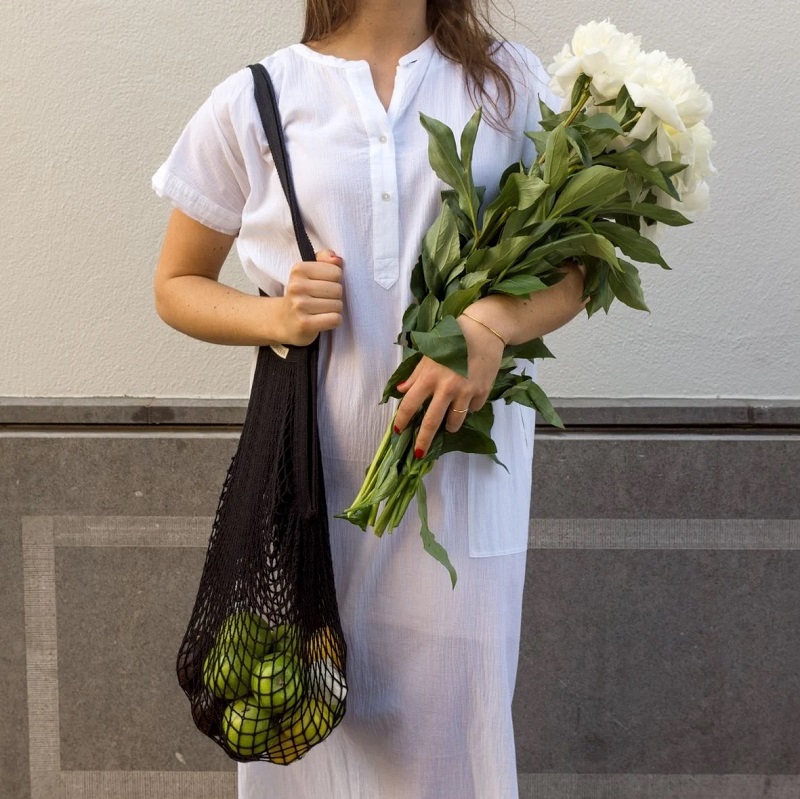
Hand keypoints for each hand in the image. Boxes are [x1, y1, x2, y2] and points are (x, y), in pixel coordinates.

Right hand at [277, 249, 343, 345]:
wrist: (285, 321)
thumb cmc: (303, 295)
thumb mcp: (310, 272)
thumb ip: (325, 259)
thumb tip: (338, 260)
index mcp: (299, 270)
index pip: (336, 272)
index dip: (335, 281)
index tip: (322, 286)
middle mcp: (297, 287)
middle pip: (338, 289)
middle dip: (335, 297)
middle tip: (321, 300)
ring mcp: (299, 306)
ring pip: (338, 305)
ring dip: (334, 310)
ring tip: (321, 310)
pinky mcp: (305, 324)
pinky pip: (335, 319)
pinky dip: (334, 321)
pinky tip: (322, 320)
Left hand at [393, 313, 505, 456]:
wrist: (484, 331)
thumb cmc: (452, 339)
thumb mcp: (428, 354)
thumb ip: (415, 375)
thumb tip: (401, 391)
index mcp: (429, 377)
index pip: (410, 404)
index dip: (402, 420)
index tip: (397, 431)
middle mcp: (446, 387)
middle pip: (432, 422)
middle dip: (423, 441)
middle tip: (419, 453)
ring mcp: (466, 391)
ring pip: (454, 422)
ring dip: (449, 425)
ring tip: (448, 423)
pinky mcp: (482, 392)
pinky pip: (472, 409)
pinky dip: (468, 407)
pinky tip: (468, 397)